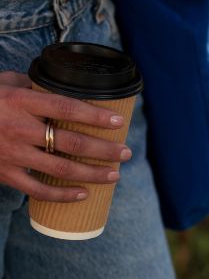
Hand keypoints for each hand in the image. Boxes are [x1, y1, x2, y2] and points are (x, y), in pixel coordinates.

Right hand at [0, 72, 131, 201]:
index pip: (66, 108)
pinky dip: (62, 195)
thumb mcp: (5, 82)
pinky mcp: (3, 174)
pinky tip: (83, 194)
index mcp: (20, 101)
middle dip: (104, 149)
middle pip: (71, 142)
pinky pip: (37, 190)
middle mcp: (18, 128)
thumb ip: (34, 84)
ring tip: (115, 175)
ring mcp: (11, 154)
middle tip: (126, 153)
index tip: (119, 121)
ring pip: (60, 168)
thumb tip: (65, 85)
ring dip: (92, 174)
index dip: (96, 115)